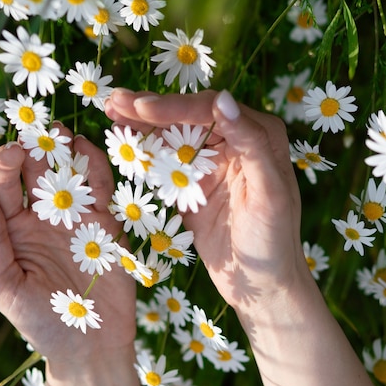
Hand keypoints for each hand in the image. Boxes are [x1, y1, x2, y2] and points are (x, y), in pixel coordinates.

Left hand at [0, 123, 138, 385]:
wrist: (90, 344)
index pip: (5, 185)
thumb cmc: (41, 322)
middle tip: (39, 133)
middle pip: (37, 170)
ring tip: (62, 135)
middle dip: (35, 148)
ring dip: (65, 150)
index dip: (5, 164)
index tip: (10, 154)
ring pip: (69, 172)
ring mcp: (76, 216)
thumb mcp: (6, 285)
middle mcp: (43, 216)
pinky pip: (101, 188)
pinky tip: (87, 152)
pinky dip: (96, 167)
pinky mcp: (105, 222)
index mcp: (14, 228)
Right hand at [105, 88, 304, 311]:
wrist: (261, 287)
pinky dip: (144, 151)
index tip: (142, 107)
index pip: (211, 112)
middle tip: (114, 101)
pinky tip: (123, 139)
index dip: (175, 107)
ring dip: (142, 124)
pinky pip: (165, 162)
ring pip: (172, 136)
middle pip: (187, 117)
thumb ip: (251, 144)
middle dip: (150, 109)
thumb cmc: (274, 241)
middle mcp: (235, 142)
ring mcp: (211, 163)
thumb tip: (223, 98)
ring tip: (112, 111)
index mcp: (259, 136)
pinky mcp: (192, 185)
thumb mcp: (269, 193)